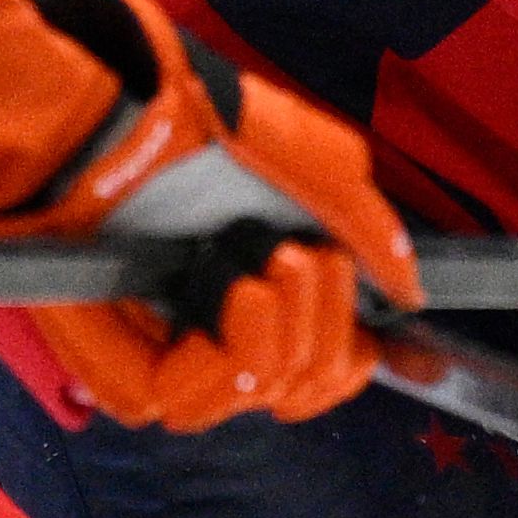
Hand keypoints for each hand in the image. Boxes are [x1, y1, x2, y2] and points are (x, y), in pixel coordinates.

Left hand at [0, 0, 419, 430]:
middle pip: (299, 390)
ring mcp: (160, 350)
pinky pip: (187, 401)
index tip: (380, 337)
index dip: (352, 361)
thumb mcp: (305, 160)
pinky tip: (235, 294)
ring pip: (251, 400)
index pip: (319, 372)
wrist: (108, 115)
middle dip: (325, 328)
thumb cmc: (190, 124)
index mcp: (253, 287)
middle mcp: (207, 328)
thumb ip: (364, 225)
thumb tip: (409, 292)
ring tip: (264, 265)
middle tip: (301, 259)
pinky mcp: (116, 368)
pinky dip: (226, 353)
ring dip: (281, 334)